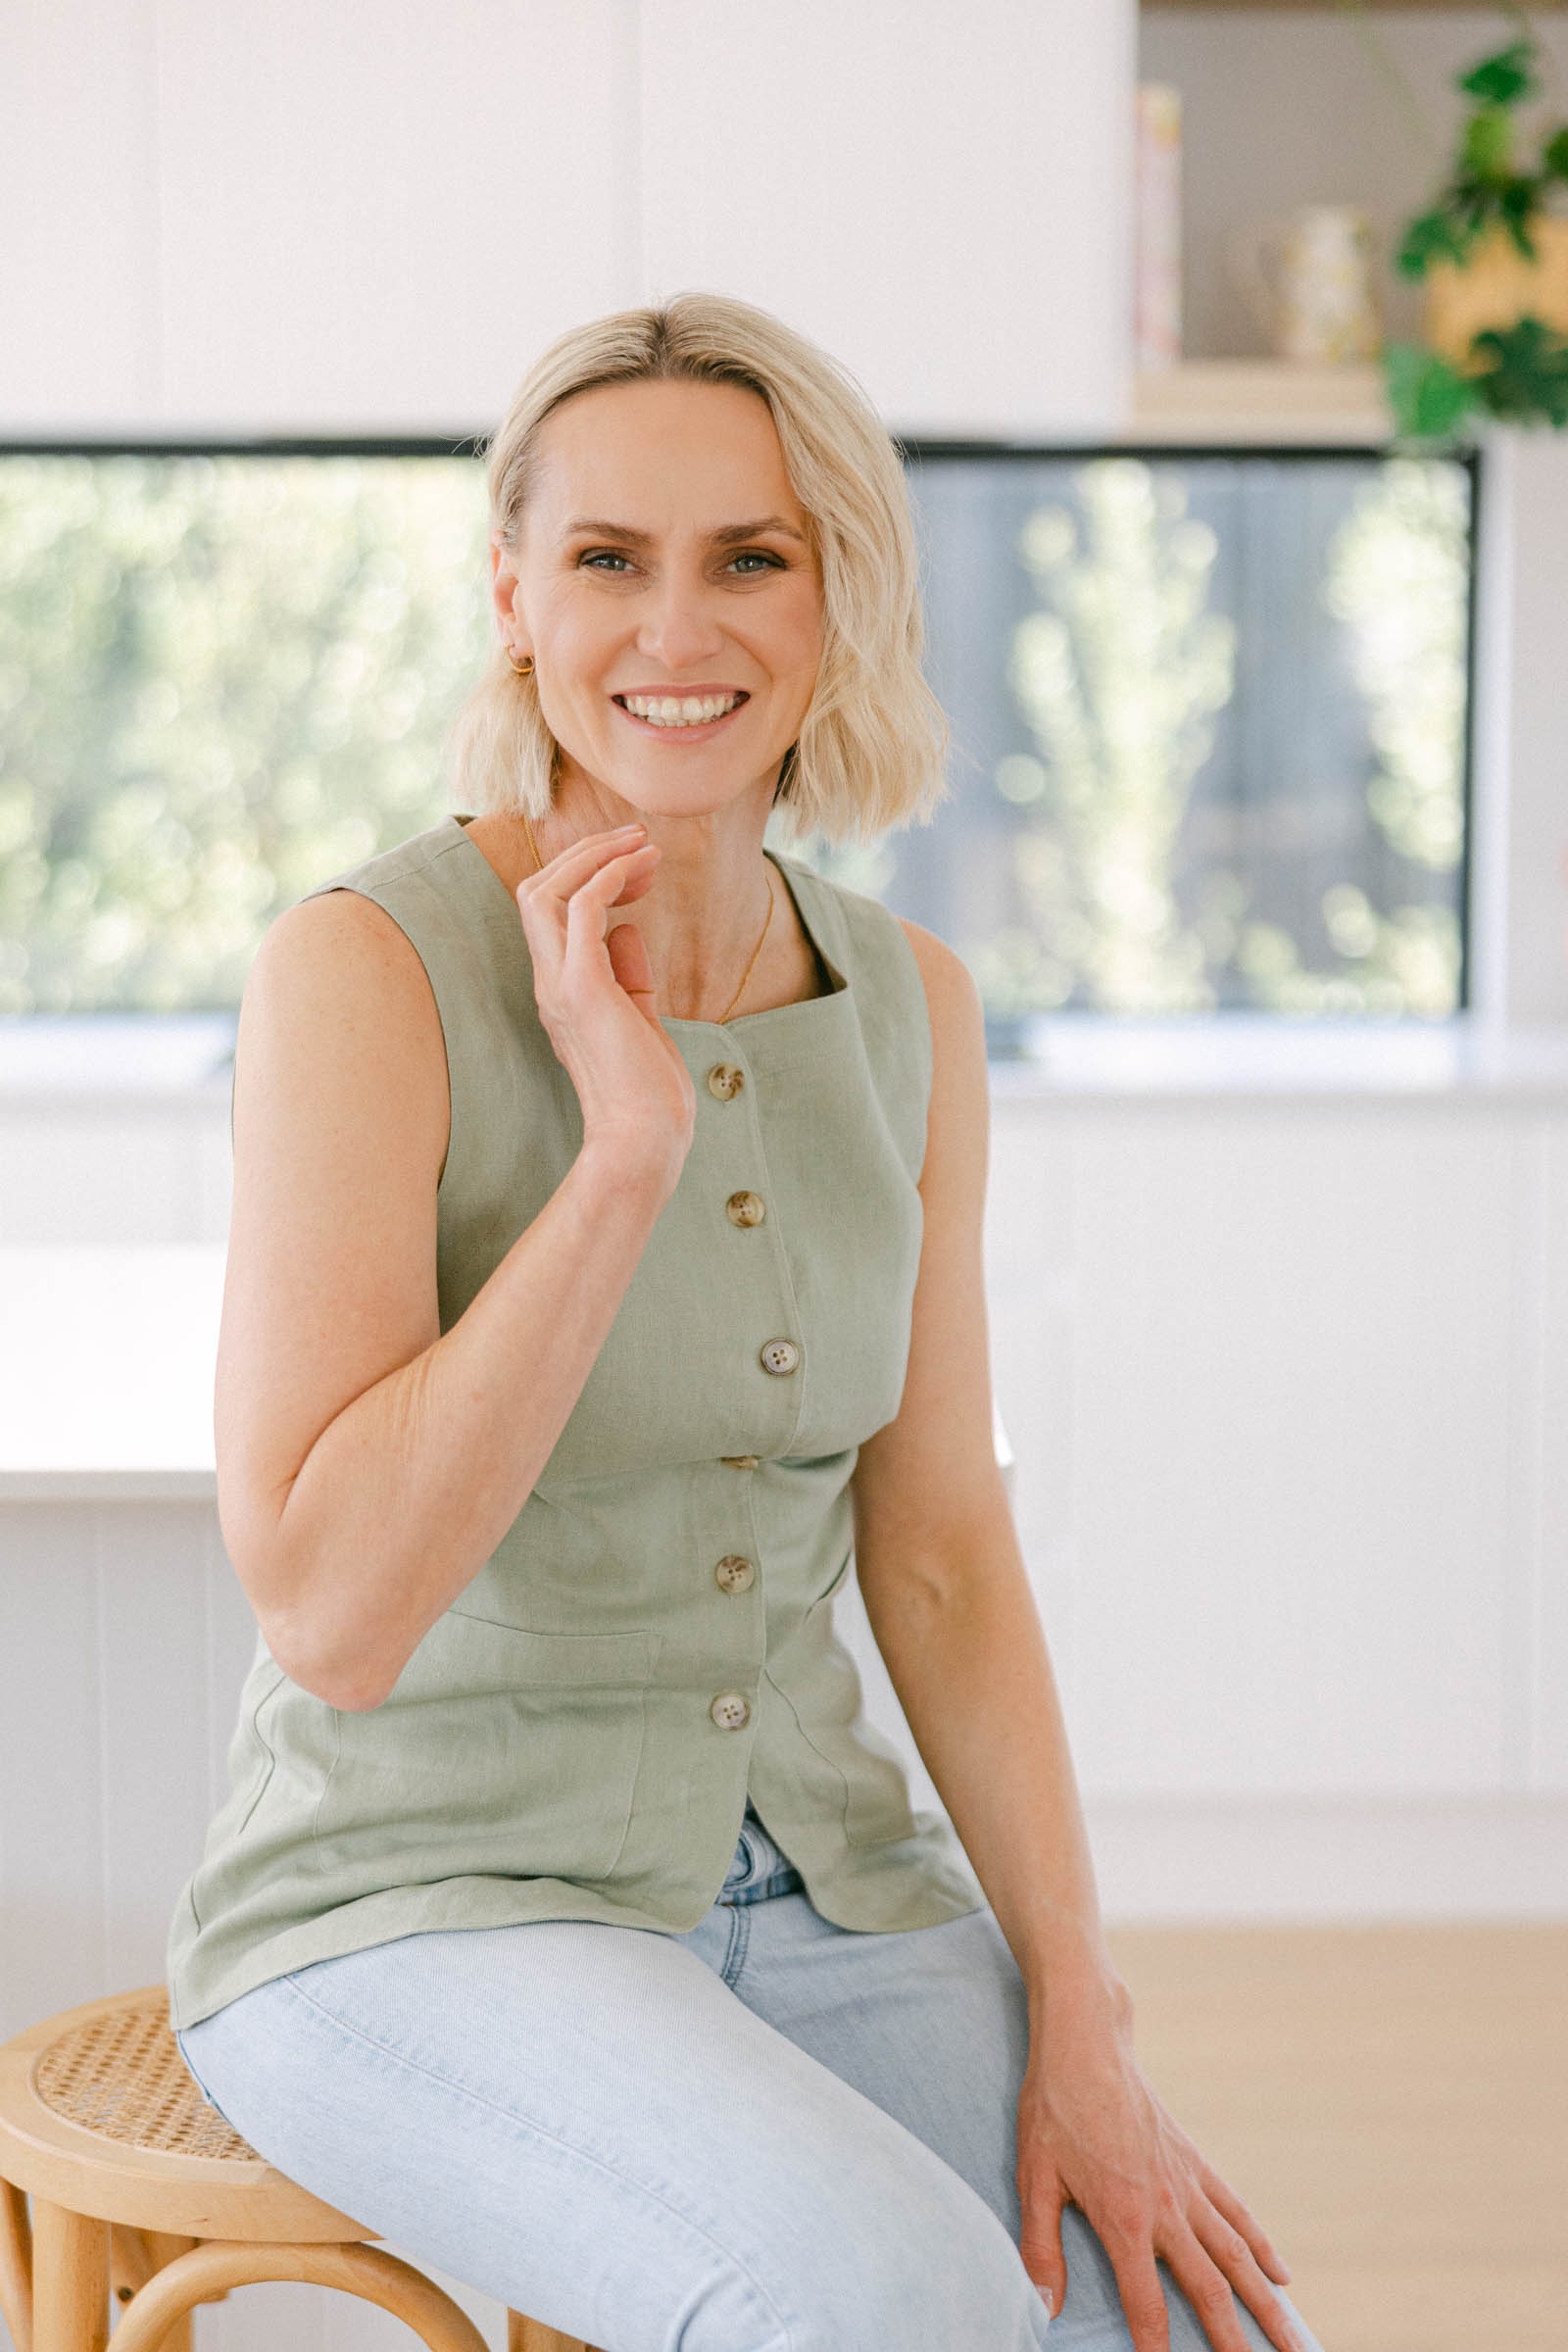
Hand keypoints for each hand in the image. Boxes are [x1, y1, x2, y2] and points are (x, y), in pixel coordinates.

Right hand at [513, 823, 695, 1193]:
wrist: (645, 1138)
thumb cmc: (648, 1092)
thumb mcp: (639, 1018)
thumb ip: (629, 974)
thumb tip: (629, 929)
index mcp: (560, 989)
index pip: (548, 911)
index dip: (588, 876)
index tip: (640, 868)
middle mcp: (550, 982)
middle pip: (536, 889)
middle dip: (585, 853)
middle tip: (639, 840)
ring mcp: (561, 985)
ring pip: (547, 890)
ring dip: (595, 856)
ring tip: (643, 844)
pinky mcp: (583, 989)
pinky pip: (581, 909)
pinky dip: (609, 877)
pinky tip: (643, 869)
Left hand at [1016, 2020, 1307, 2351]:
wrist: (1087, 2046)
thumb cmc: (1054, 2111)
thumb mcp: (1033, 2178)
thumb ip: (1040, 2247)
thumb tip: (1044, 2306)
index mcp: (1123, 2219)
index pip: (1146, 2303)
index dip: (1156, 2346)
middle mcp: (1166, 2208)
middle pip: (1209, 2289)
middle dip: (1232, 2341)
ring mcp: (1187, 2185)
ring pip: (1237, 2257)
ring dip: (1267, 2304)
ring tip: (1294, 2342)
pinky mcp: (1195, 2163)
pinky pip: (1237, 2212)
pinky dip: (1262, 2246)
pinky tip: (1281, 2277)